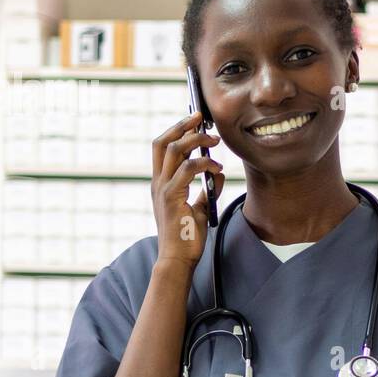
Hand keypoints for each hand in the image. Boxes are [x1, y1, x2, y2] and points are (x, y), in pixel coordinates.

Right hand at [152, 111, 224, 268]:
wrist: (179, 260)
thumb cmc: (187, 237)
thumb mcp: (200, 208)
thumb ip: (208, 190)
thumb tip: (219, 174)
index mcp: (161, 183)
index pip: (162, 148)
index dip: (176, 130)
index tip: (194, 120)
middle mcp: (158, 183)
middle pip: (162, 142)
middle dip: (180, 126)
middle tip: (200, 117)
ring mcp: (162, 189)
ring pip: (173, 150)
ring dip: (195, 140)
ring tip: (214, 140)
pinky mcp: (171, 197)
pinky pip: (186, 170)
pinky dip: (203, 163)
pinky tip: (217, 167)